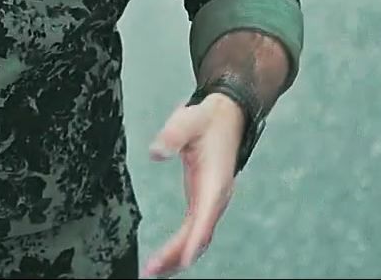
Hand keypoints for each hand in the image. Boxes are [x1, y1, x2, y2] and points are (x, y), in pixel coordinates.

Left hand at [144, 94, 244, 276]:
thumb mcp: (189, 120)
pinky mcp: (203, 201)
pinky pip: (193, 231)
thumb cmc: (209, 119)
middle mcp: (216, 197)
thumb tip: (156, 152)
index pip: (205, 216)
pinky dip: (180, 247)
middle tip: (151, 270)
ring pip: (196, 238)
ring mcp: (210, 202)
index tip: (183, 260)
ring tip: (153, 271)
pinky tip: (166, 258)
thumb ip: (172, 135)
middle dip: (177, 256)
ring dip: (177, 257)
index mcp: (215, 181)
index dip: (195, 239)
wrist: (229, 115)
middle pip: (198, 236)